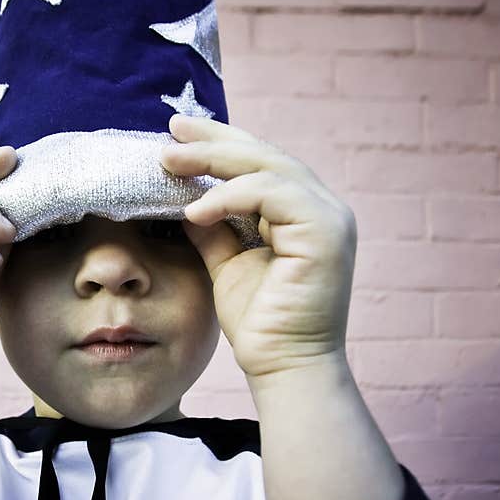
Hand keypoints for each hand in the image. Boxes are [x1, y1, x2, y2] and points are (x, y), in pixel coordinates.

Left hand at [160, 114, 356, 379]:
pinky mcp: (326, 234)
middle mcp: (322, 208)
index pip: (260, 163)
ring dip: (214, 161)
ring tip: (169, 163)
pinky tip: (195, 210)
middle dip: (213, 141)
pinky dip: (230, 196)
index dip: (220, 143)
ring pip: (269, 166)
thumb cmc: (259, 323)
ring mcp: (329, 218)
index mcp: (302, 213)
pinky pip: (272, 194)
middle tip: (169, 132)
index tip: (177, 134)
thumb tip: (185, 201)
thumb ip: (214, 230)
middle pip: (265, 155)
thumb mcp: (227, 264)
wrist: (283, 368)